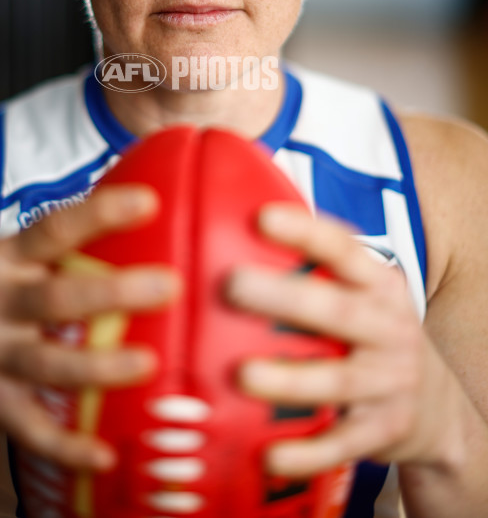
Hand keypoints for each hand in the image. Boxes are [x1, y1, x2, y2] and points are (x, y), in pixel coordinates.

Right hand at [0, 185, 180, 470]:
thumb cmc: (6, 301)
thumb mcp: (22, 263)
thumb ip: (72, 243)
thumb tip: (155, 206)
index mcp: (6, 258)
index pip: (53, 228)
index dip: (100, 213)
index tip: (150, 201)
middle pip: (55, 297)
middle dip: (113, 291)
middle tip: (170, 285)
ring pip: (47, 364)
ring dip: (99, 365)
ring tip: (149, 363)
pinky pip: (33, 430)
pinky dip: (68, 445)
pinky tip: (106, 452)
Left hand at [226, 204, 443, 477]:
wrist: (438, 408)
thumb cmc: (376, 336)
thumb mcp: (366, 294)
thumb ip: (318, 268)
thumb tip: (242, 220)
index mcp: (381, 285)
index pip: (344, 250)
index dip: (305, 232)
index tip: (263, 218)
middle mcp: (390, 329)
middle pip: (336, 310)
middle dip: (285, 297)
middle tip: (232, 285)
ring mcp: (389, 382)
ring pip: (336, 380)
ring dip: (289, 378)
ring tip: (242, 374)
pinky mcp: (383, 431)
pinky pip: (342, 444)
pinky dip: (306, 452)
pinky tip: (269, 454)